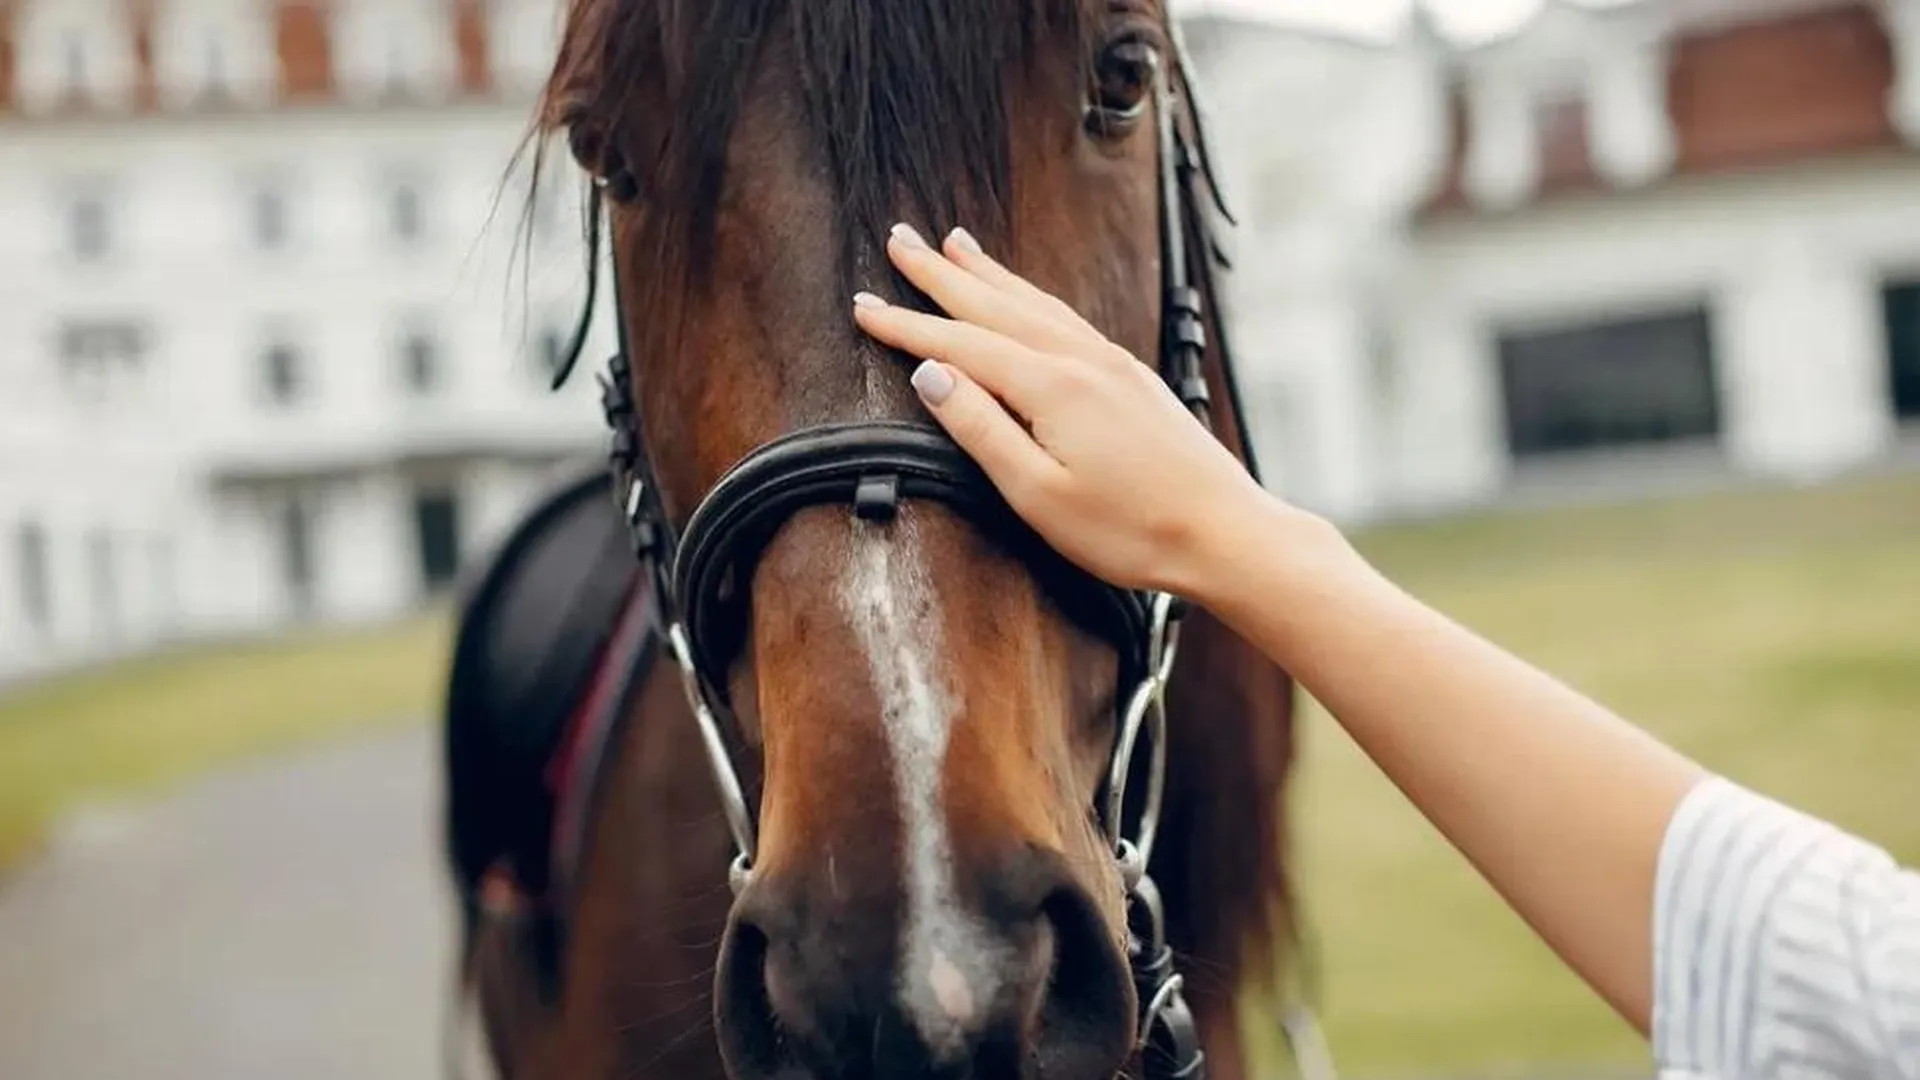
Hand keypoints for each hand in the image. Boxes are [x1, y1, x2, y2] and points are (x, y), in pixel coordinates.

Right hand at [850, 222, 1275, 597]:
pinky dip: (1031, 295)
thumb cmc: (1132, 529)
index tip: (863, 306)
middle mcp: (1081, 360)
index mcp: (1051, 386)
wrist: (1225, 532)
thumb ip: (981, 429)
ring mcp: (1111, 363)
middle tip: (899, 238)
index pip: (960, 343)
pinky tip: (1026, 296)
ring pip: (1034, 302)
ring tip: (956, 243)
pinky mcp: (1131, 376)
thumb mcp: (1038, 494)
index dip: (907, 325)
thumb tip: (932, 374)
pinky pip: (1065, 316)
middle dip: (942, 274)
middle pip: (995, 304)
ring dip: (989, 273)